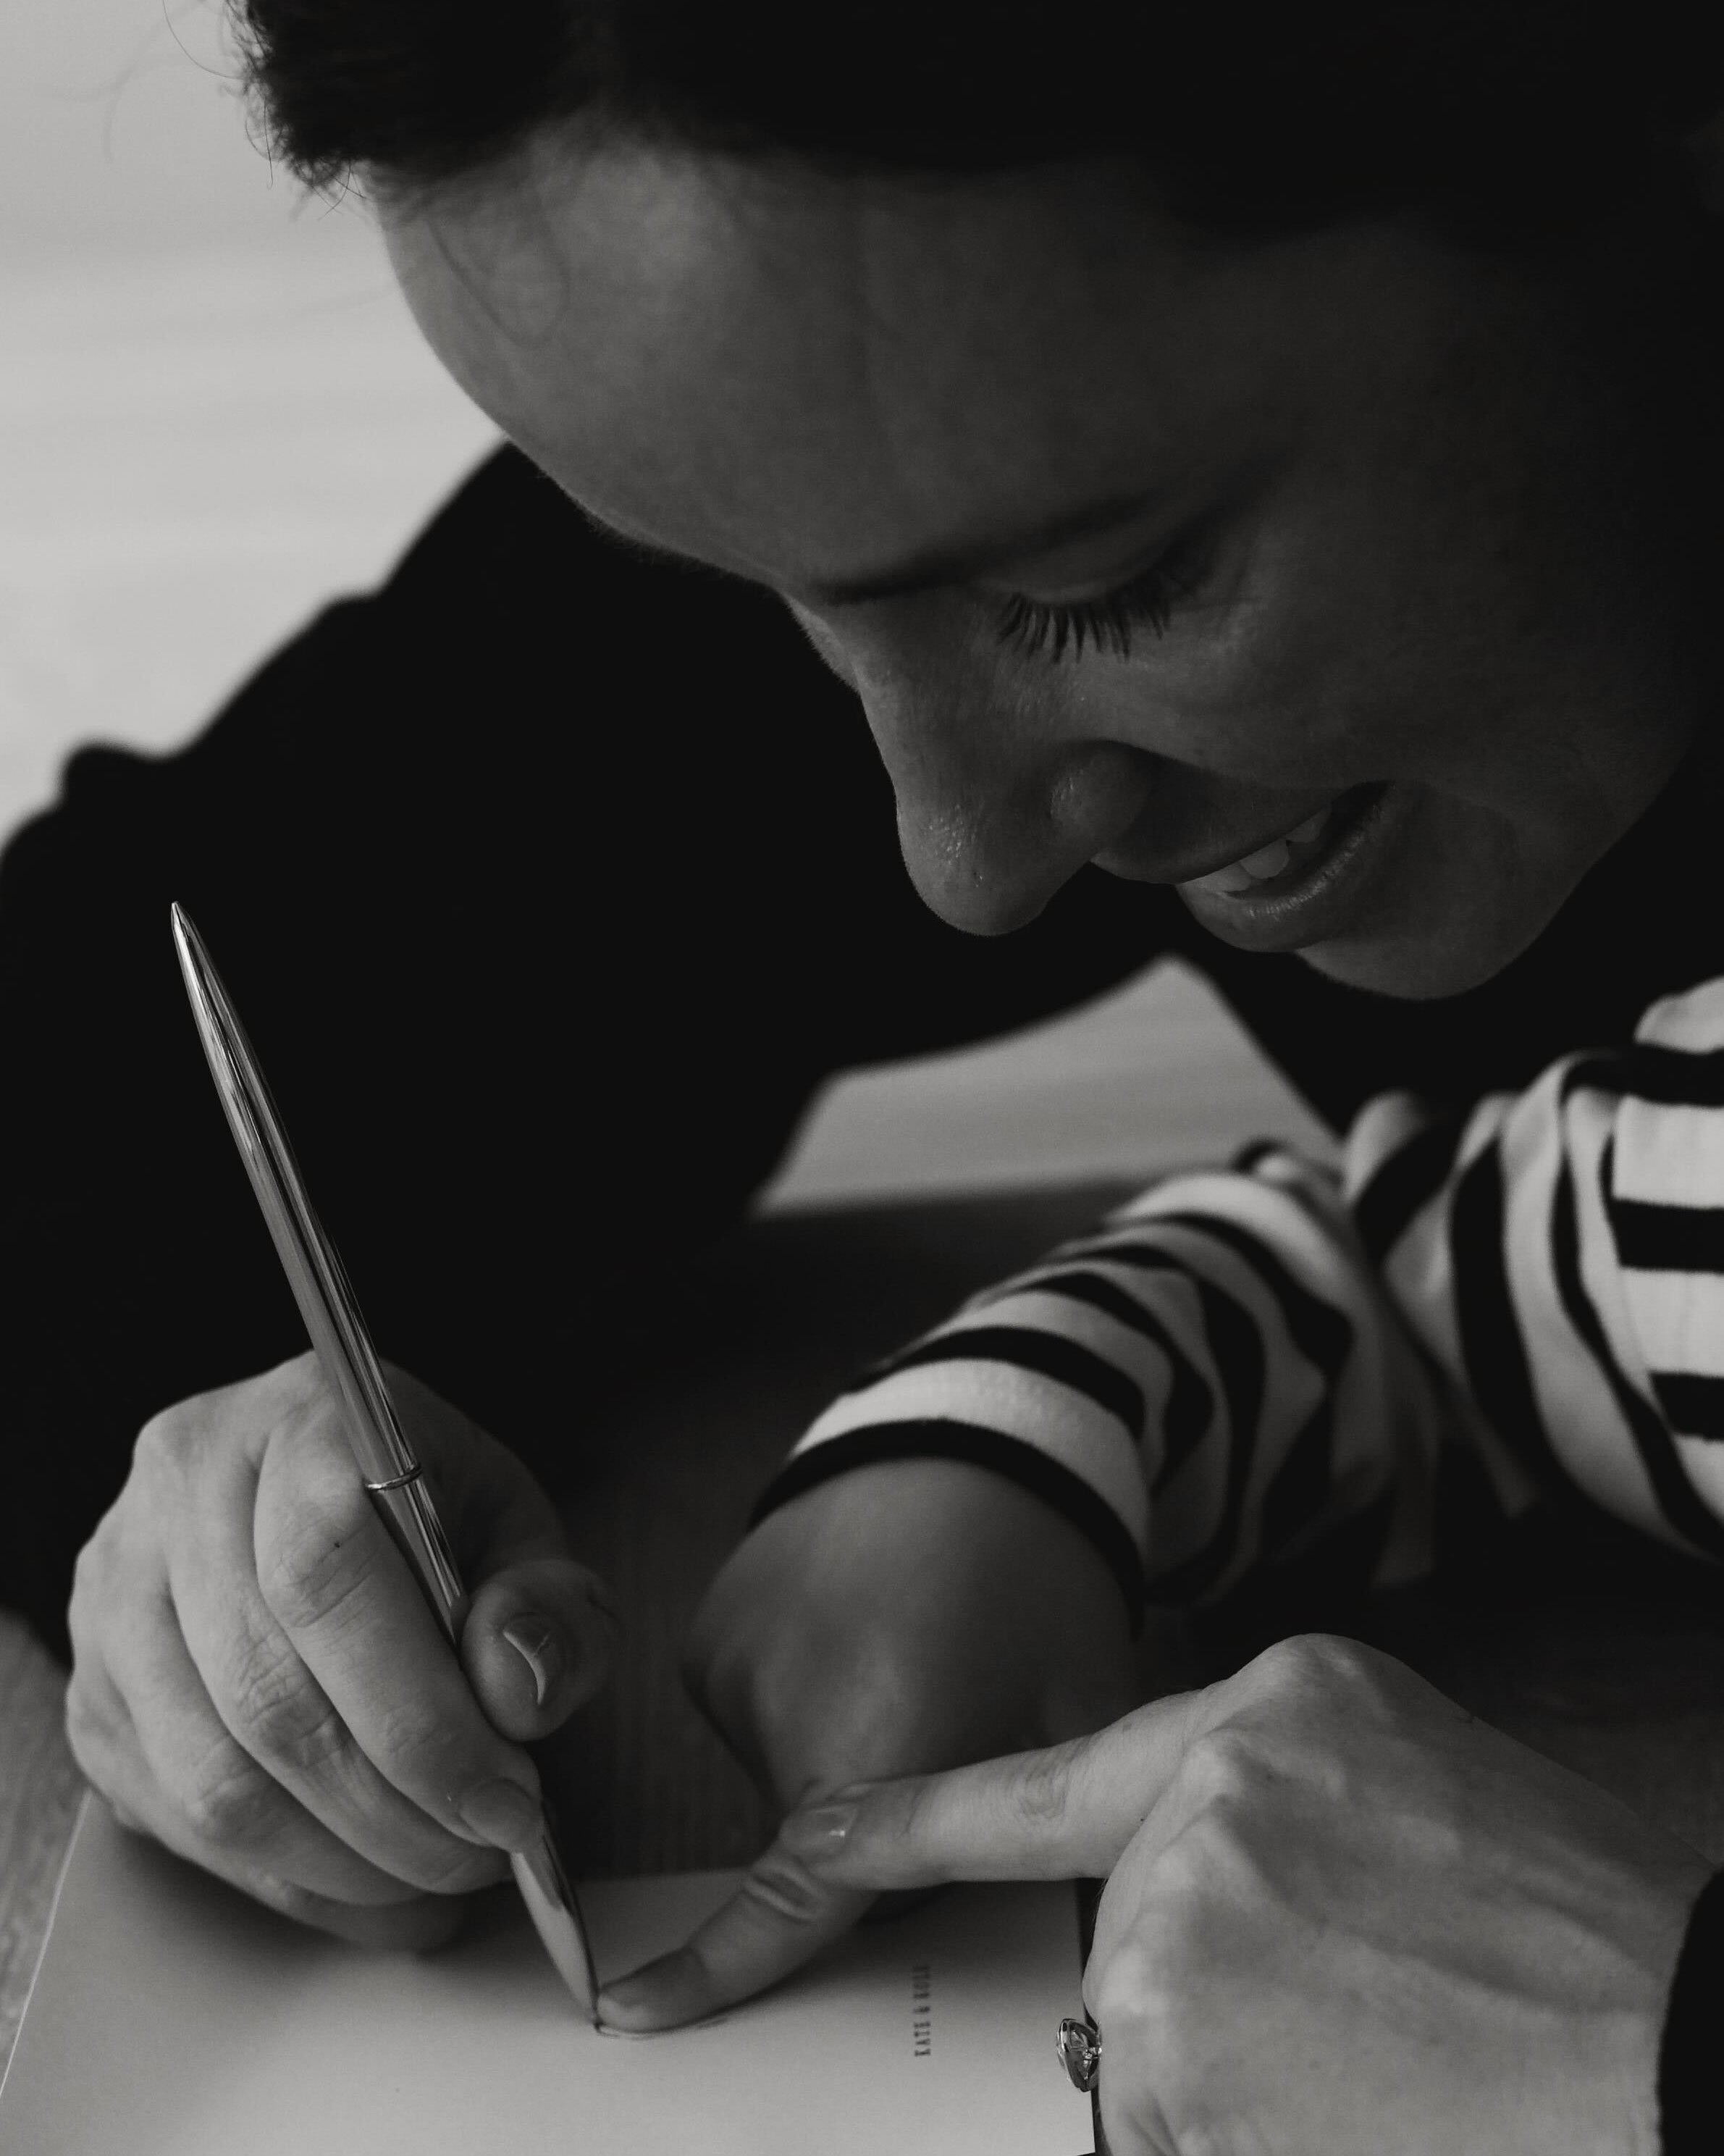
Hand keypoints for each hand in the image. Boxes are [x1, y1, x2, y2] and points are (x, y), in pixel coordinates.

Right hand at [65, 1352, 613, 1947]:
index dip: (419, 1714)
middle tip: (485, 1850)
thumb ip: (550, 1607)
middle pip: (269, 1694)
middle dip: (395, 1809)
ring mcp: (117, 1594)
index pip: (327, 1574)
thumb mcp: (523, 1529)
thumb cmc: (435, 1517)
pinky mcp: (96, 1693)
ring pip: (214, 1778)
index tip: (505, 1799)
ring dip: (344, 1861)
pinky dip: (288, 1880)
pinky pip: (180, 1822)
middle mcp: (182, 1491)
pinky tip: (374, 1885)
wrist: (336, 1500)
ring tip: (438, 1872)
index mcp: (298, 1421)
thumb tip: (515, 1692)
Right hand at [598, 1458, 1137, 2028]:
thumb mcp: (1071, 1724)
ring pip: (781, 1779)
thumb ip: (1026, 1838)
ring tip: (907, 1660)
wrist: (974, 1442)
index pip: (788, 1898)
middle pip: (812, 1843)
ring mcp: (728, 1661)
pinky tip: (855, 1637)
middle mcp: (777, 1707)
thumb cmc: (1039, 1587)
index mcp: (878, 1741)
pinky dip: (801, 1705)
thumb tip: (1017, 1937)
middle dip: (877, 1826)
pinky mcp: (707, 1632)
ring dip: (839, 1756)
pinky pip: (751, 1717)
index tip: (633, 2011)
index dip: (715, 1968)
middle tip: (948, 1729)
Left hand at [779, 1633, 1710, 2155]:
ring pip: (1153, 2042)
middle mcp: (1201, 1795)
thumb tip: (1178, 1896)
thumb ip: (1273, 1817)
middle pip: (1126, 1938)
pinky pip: (1168, 2123)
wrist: (1678, 2046)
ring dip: (1241, 2077)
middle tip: (1360, 2013)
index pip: (1045, 1772)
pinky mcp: (1176, 2057)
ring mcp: (1177, 1922)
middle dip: (1209, 1997)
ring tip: (1386, 2056)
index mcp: (1272, 1706)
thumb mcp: (1422, 1791)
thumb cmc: (1582, 1936)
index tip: (799, 1845)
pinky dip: (1242, 2132)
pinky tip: (1362, 2104)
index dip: (910, 1816)